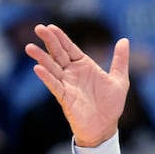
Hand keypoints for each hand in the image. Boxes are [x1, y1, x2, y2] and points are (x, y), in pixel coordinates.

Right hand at [25, 24, 129, 146]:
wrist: (106, 126)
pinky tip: (38, 68)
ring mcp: (67, 85)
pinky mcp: (65, 98)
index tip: (50, 26)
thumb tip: (124, 40)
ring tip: (30, 47)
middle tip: (38, 28)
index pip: (70, 48)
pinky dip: (47, 77)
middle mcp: (73, 73)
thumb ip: (120, 60)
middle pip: (58, 54)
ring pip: (52, 68)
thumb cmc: (111, 104)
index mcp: (85, 66)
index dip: (61, 38)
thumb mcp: (120, 80)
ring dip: (42, 58)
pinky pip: (54, 86)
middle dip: (49, 41)